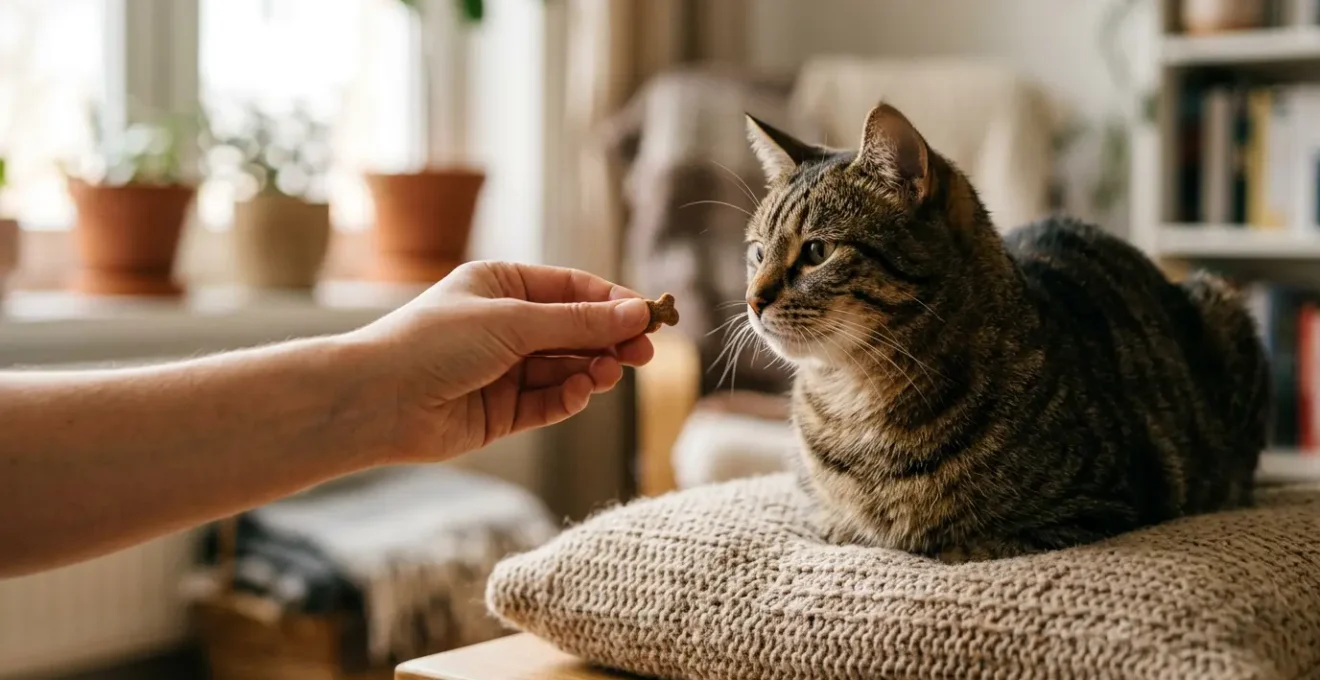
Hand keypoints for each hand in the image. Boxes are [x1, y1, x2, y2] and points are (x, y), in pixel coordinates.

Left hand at [351, 261, 655, 461]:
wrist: (377, 400)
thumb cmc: (434, 343)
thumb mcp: (512, 322)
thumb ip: (577, 323)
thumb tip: (635, 313)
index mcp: (502, 286)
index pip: (572, 290)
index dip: (612, 303)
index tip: (648, 317)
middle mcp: (505, 326)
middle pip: (575, 332)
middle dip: (609, 341)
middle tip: (644, 354)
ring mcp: (504, 370)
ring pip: (565, 369)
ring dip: (590, 371)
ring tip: (608, 374)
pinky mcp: (501, 412)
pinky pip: (547, 402)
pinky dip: (567, 398)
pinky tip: (579, 393)